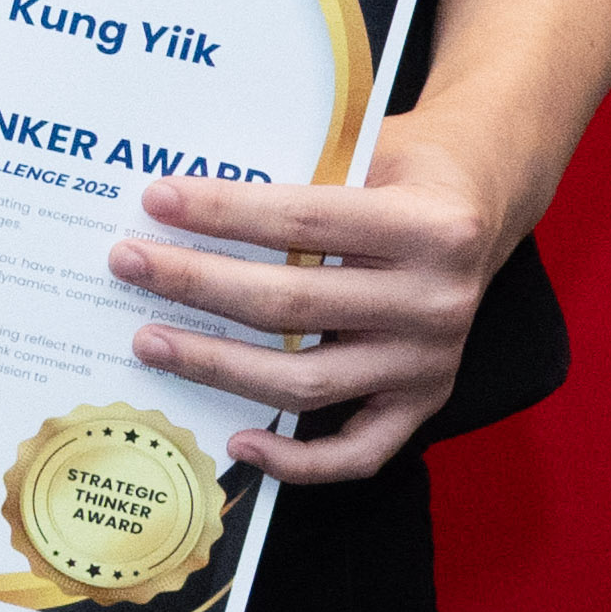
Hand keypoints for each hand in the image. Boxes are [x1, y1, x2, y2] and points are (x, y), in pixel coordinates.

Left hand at [108, 0, 610, 484]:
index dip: (223, 213)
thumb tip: (177, 201)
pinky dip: (298, 459)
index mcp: (428, 228)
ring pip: (308, 381)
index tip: (156, 200)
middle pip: (293, 305)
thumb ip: (295, 178)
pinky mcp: (427, 401)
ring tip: (148, 340)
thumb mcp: (366, 151)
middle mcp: (437, 301)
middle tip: (128, 263)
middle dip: (197, 283)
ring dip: (218, 366)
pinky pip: (359, 451)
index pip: (303, 223)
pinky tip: (237, 441)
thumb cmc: (402, 170)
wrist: (483, 199)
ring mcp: (432, 360)